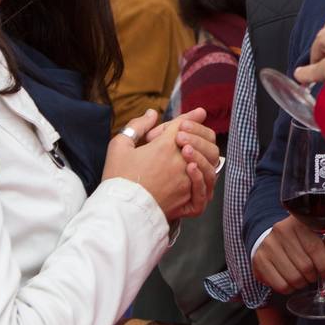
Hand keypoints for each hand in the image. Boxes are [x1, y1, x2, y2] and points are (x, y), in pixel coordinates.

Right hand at [102, 109, 217, 220]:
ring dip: (202, 155)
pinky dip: (204, 178)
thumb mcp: (119, 146)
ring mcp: (187, 181)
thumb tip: (152, 113)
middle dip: (196, 136)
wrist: (120, 211)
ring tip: (193, 155)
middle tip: (187, 138)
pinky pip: (205, 187)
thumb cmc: (117, 178)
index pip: (183, 125)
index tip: (199, 113)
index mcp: (164, 146)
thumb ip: (137, 126)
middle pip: (199, 142)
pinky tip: (197, 174)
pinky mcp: (188, 199)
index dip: (190, 117)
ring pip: (207, 163)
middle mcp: (180, 161)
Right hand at [252, 215, 324, 292]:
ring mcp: (268, 245)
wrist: (272, 240)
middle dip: (314, 275)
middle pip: (305, 266)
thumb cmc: (300, 241)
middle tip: (313, 275)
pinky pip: (280, 285)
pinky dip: (289, 288)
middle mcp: (281, 231)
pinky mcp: (259, 260)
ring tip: (302, 278)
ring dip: (302, 283)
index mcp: (298, 222)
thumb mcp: (317, 238)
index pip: (315, 248)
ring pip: (294, 278)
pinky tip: (290, 282)